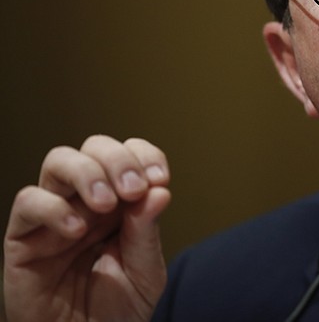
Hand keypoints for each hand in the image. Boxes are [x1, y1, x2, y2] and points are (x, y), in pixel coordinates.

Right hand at [3, 135, 170, 321]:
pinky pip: (28, 202)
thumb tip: (159, 191)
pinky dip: (54, 207)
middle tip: (133, 190)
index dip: (145, 156)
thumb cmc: (116, 311)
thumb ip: (148, 233)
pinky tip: (78, 230)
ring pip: (59, 162)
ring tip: (107, 204)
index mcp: (121, 202)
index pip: (130, 154)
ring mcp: (54, 216)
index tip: (160, 179)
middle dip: (118, 160)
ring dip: (88, 173)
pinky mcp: (24, 239)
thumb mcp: (144, 272)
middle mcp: (87, 200)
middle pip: (94, 147)